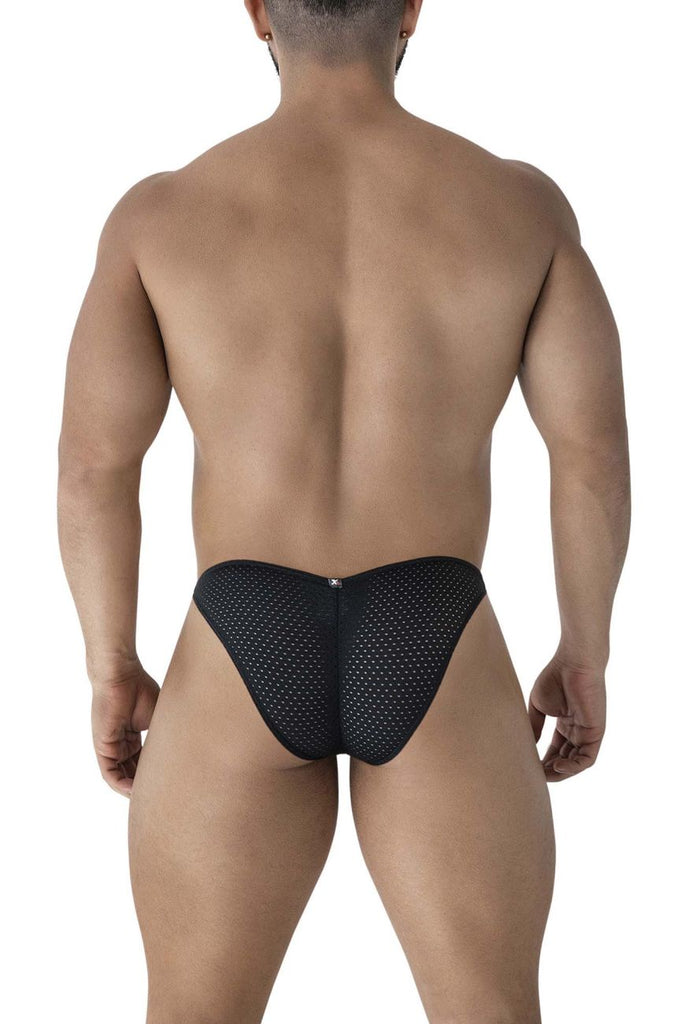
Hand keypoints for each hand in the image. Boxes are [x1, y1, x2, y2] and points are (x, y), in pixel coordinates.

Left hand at [90, 660, 159, 796]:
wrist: (122, 677)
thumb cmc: (140, 690)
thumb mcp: (158, 718)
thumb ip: (163, 737)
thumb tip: (179, 755)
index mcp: (133, 735)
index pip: (143, 761)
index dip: (154, 772)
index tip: (167, 781)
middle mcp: (121, 743)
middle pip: (133, 770)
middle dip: (145, 784)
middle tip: (160, 794)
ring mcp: (111, 746)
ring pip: (122, 775)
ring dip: (134, 788)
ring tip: (150, 797)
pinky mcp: (102, 747)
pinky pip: (110, 773)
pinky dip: (121, 784)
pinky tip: (133, 792)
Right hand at [528, 655, 605, 780]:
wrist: (573, 663)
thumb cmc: (555, 678)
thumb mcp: (539, 706)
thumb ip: (535, 726)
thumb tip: (528, 746)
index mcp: (565, 723)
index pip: (556, 750)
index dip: (543, 761)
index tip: (529, 768)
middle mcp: (578, 730)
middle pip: (565, 759)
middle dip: (550, 771)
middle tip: (534, 777)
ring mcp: (587, 733)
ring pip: (576, 763)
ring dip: (561, 773)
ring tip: (545, 776)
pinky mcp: (596, 733)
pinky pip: (587, 759)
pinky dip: (573, 768)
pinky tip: (558, 767)